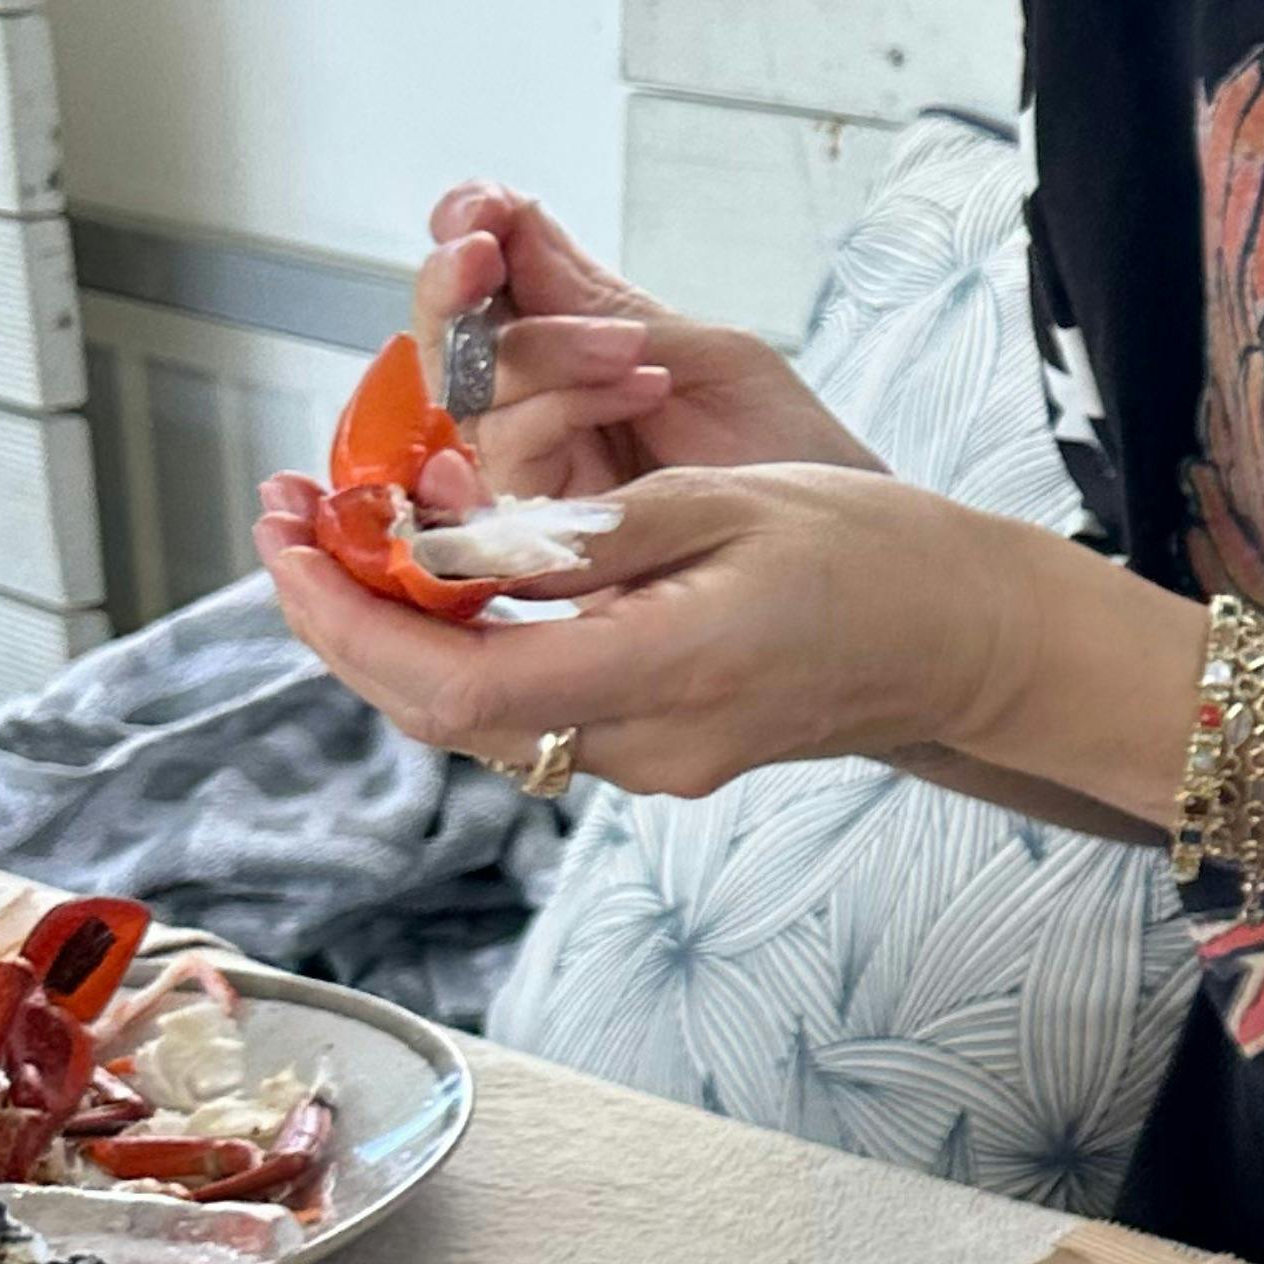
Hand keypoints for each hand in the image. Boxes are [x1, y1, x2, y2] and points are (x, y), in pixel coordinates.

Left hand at [249, 463, 1071, 800]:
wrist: (973, 640)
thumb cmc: (883, 555)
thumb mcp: (742, 501)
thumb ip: (595, 534)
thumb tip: (456, 543)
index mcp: (667, 673)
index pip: (453, 685)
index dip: (347, 622)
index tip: (291, 540)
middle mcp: (643, 745)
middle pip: (439, 711)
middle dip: (342, 618)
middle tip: (290, 516)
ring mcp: (648, 761)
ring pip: (475, 711)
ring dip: (394, 629)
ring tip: (349, 530)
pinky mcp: (658, 750)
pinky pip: (529, 704)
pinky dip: (465, 641)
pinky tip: (448, 572)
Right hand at [407, 185, 878, 495]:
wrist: (846, 546)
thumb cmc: (787, 453)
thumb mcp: (704, 352)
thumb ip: (597, 299)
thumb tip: (503, 213)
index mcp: (573, 353)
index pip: (487, 285)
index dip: (468, 234)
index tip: (483, 205)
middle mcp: (533, 410)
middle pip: (444, 339)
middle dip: (453, 284)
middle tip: (483, 247)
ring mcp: (527, 473)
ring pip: (462, 393)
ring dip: (539, 349)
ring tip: (634, 349)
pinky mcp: (529, 535)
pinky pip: (501, 456)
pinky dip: (558, 409)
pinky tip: (637, 388)